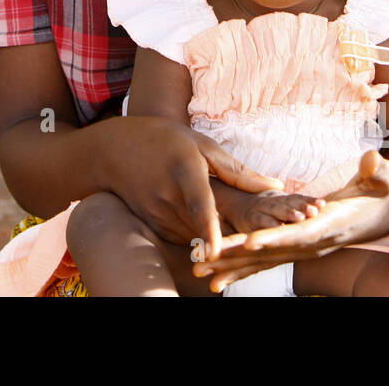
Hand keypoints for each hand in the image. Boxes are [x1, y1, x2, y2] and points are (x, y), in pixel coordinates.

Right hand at [97, 116, 282, 259]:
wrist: (113, 150)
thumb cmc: (164, 140)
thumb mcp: (201, 144)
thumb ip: (237, 170)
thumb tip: (275, 185)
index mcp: (184, 170)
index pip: (200, 203)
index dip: (209, 228)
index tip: (219, 249)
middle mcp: (168, 195)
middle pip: (204, 226)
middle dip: (231, 235)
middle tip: (260, 235)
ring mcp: (157, 212)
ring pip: (196, 235)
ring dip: (216, 236)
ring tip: (235, 226)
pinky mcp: (152, 224)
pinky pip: (183, 236)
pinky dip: (197, 233)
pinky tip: (206, 223)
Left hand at [193, 150, 388, 291]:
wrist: (380, 215)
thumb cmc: (380, 193)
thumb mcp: (383, 179)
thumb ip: (377, 171)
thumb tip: (370, 159)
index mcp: (328, 226)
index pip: (298, 234)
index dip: (275, 238)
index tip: (250, 241)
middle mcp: (311, 243)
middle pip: (271, 252)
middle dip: (237, 256)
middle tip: (206, 261)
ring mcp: (302, 249)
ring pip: (262, 260)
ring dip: (231, 266)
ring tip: (200, 273)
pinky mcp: (294, 249)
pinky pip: (265, 261)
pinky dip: (240, 268)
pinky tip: (217, 277)